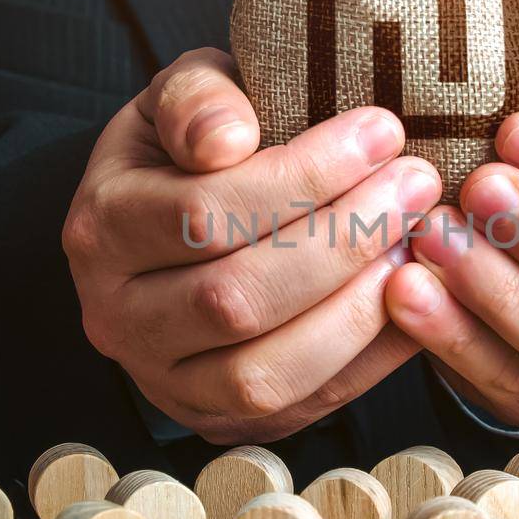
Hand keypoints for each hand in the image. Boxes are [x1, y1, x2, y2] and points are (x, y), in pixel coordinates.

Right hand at [64, 48, 441, 443]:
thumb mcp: (180, 98)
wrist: (170, 230)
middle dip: (343, 240)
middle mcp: (118, 318)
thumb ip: (197, 98)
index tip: (381, 132)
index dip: (303, 176)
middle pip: (236, 297)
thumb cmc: (190, 151)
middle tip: (416, 184)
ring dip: (359, 309)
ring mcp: (166, 382)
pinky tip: (414, 296)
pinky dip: (371, 357)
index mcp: (100, 228)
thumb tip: (228, 138)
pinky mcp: (221, 420)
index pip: (204, 213)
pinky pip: (303, 405)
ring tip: (418, 242)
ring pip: (266, 371)